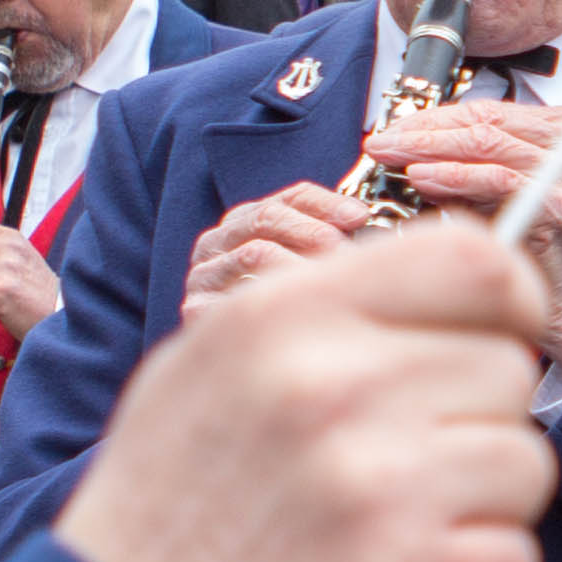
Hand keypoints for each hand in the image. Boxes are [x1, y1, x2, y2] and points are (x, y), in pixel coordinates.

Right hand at [60, 220, 557, 561]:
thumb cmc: (167, 520)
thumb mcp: (205, 369)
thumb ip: (330, 314)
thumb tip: (478, 275)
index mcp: (279, 319)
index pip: (475, 263)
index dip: (507, 304)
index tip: (492, 341)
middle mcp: (330, 390)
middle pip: (508, 371)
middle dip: (471, 424)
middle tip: (390, 477)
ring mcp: (376, 492)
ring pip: (523, 464)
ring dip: (475, 509)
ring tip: (378, 540)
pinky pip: (515, 561)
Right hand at [189, 181, 363, 303]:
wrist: (226, 363)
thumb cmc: (276, 311)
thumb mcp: (301, 266)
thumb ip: (328, 238)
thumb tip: (367, 222)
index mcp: (245, 221)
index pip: (291, 198)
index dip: (327, 203)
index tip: (360, 216)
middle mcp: (218, 241)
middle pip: (268, 218)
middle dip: (314, 231)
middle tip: (346, 251)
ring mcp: (203, 274)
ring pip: (254, 253)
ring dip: (299, 264)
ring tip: (333, 280)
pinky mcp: (194, 308)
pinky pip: (236, 298)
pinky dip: (271, 298)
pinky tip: (302, 309)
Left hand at [356, 97, 561, 375]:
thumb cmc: (532, 245)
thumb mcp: (496, 189)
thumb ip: (466, 162)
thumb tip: (407, 146)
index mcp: (561, 129)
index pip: (486, 110)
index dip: (434, 117)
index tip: (394, 129)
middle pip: (484, 123)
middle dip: (425, 131)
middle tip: (383, 143)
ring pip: (487, 145)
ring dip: (432, 149)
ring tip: (394, 157)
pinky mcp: (558, 203)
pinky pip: (496, 180)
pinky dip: (454, 177)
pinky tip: (422, 178)